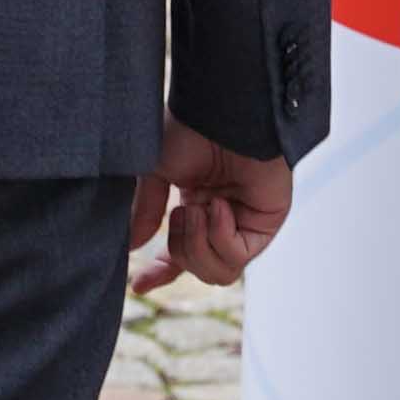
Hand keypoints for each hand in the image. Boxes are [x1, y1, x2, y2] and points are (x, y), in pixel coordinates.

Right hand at [131, 122, 297, 293]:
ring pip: (219, 273)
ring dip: (198, 244)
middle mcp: (220, 219)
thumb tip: (133, 248)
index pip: (179, 255)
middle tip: (179, 214)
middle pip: (197, 269)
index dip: (160, 273)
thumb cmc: (190, 130)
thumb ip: (145, 211)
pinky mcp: (266, 224)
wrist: (221, 114)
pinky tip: (219, 206)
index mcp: (193, 206)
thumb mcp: (154, 172)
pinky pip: (238, 256)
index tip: (139, 285)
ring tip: (198, 209)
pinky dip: (220, 235)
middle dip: (181, 248)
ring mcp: (244, 223)